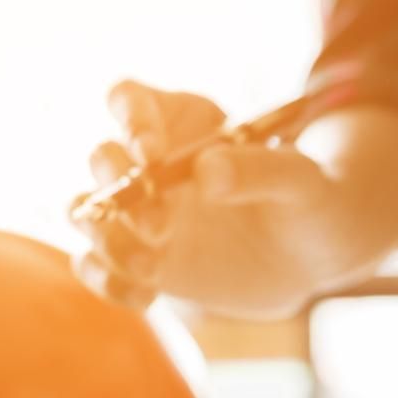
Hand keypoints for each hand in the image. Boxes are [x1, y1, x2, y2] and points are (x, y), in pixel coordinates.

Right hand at [69, 80, 352, 318]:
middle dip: (118, 190)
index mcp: (184, 120)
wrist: (310, 256)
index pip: (129, 100)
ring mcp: (139, 212)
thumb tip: (206, 174)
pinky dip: (108, 282)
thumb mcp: (302, 181)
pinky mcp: (138, 258)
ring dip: (105, 238)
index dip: (128, 121)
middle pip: (101, 158)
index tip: (150, 155)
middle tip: (161, 226)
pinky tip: (147, 297)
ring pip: (86, 211)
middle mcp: (150, 162)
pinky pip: (96, 266)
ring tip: (151, 268)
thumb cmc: (311, 201)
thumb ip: (261, 170)